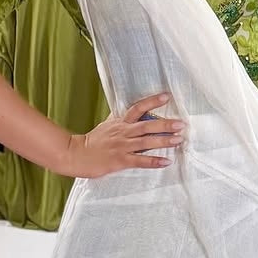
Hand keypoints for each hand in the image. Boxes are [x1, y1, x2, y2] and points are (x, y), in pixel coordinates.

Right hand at [63, 93, 185, 177]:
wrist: (75, 154)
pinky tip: (166, 161)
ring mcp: (122, 146)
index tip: (167, 96)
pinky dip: (153, 161)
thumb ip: (120, 119)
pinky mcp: (120, 160)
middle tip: (181, 123)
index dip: (152, 101)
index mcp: (120, 122)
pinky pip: (140, 161)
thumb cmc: (92, 141)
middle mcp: (123, 132)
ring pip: (146, 142)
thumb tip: (130, 110)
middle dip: (165, 124)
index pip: (138, 108)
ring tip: (178, 140)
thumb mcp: (107, 125)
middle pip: (147, 125)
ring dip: (163, 141)